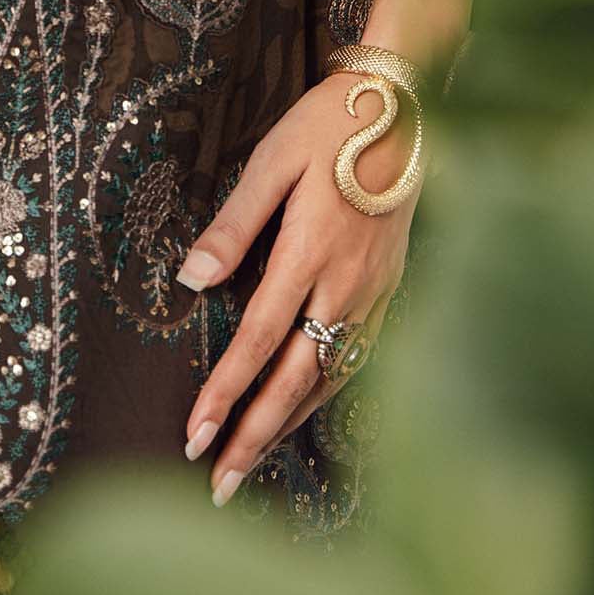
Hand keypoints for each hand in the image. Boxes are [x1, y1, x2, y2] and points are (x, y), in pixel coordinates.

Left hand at [175, 70, 421, 506]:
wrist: (404, 108)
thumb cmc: (328, 125)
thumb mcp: (271, 161)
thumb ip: (232, 225)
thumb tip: (189, 279)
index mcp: (310, 253)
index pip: (258, 341)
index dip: (225, 393)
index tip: (193, 437)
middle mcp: (345, 285)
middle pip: (294, 380)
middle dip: (254, 436)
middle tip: (218, 486)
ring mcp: (374, 292)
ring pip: (329, 377)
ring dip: (290, 425)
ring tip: (253, 463)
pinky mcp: (391, 288)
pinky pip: (357, 357)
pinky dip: (327, 394)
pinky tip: (307, 409)